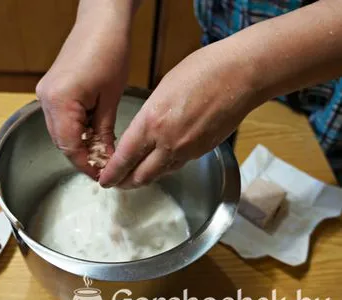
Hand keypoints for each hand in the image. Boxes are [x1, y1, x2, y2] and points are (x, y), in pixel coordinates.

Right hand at [36, 9, 130, 178]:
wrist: (101, 22)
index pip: (70, 147)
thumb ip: (104, 132)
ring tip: (102, 152)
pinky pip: (60, 120)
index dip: (87, 165)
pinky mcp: (51, 90)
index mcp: (59, 102)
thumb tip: (105, 158)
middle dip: (84, 157)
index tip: (103, 176)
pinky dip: (76, 131)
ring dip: (80, 145)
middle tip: (105, 166)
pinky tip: (93, 134)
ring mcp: (45, 94)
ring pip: (60, 133)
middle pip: (62, 142)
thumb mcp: (111, 99)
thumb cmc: (109, 52)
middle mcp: (46, 100)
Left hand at [99, 41, 262, 187]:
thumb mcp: (162, 89)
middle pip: (141, 175)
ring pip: (160, 173)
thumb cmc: (201, 71)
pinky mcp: (203, 151)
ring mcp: (188, 149)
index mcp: (151, 122)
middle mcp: (167, 142)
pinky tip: (161, 164)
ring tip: (136, 177)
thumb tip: (143, 131)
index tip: (104, 180)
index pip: (124, 158)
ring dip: (145, 177)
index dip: (112, 173)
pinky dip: (165, 168)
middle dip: (126, 182)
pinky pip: (178, 165)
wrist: (241, 75)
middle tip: (117, 184)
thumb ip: (149, 116)